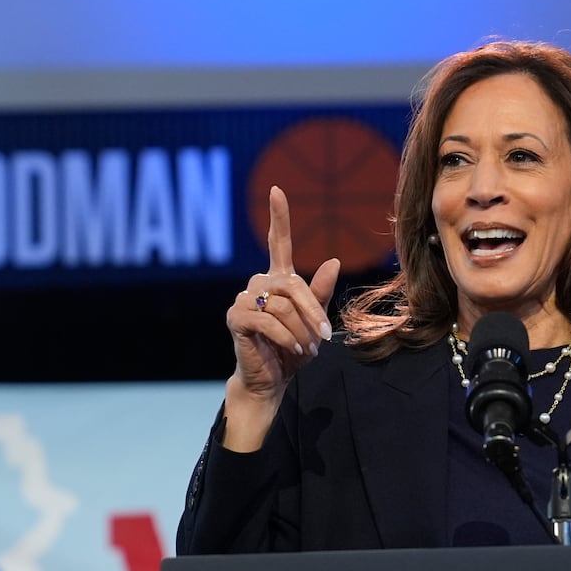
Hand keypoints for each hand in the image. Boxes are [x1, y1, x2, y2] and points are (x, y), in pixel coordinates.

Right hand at [223, 187, 340, 427]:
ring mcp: (244, 299)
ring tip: (305, 348)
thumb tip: (333, 260)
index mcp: (278, 281)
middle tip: (325, 336)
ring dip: (300, 331)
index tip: (276, 190)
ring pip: (282, 306)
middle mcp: (259, 284)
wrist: (271, 380)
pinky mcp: (236, 317)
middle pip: (292, 285)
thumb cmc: (292, 351)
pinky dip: (285, 336)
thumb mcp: (313, 323)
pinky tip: (292, 349)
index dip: (279, 217)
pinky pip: (267, 320)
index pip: (279, 243)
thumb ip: (320, 294)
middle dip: (312, 311)